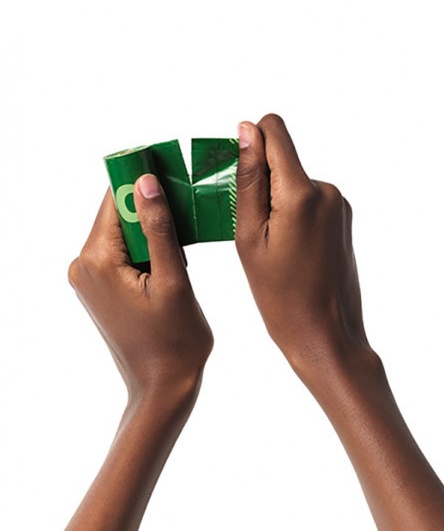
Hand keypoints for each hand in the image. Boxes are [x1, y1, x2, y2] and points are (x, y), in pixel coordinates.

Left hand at [66, 174, 212, 530]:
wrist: (162, 387)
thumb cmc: (175, 341)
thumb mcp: (173, 280)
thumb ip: (158, 228)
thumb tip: (146, 182)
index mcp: (96, 261)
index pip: (114, 201)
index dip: (141, 179)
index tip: (170, 164)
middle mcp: (84, 265)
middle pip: (117, 215)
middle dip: (151, 207)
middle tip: (186, 204)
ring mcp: (90, 278)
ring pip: (123, 234)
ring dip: (152, 230)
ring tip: (183, 241)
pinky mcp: (100, 287)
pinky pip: (123, 253)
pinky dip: (147, 248)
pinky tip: (171, 259)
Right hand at [235, 114, 370, 382]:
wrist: (324, 334)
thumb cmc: (279, 295)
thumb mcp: (249, 236)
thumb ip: (249, 178)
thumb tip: (246, 129)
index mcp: (301, 192)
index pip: (274, 129)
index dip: (250, 142)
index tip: (239, 177)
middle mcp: (327, 190)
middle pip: (283, 158)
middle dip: (261, 182)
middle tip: (251, 227)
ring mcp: (339, 205)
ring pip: (294, 181)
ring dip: (275, 201)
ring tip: (270, 244)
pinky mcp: (343, 218)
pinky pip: (309, 199)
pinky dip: (291, 213)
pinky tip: (286, 247)